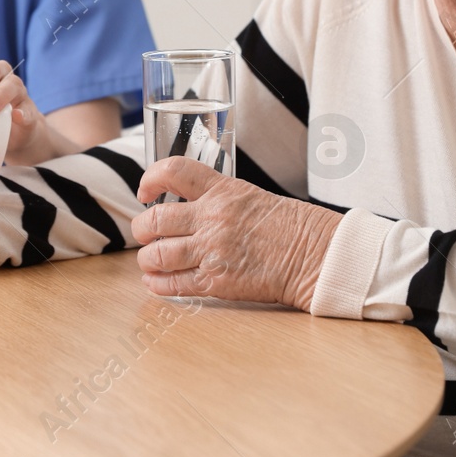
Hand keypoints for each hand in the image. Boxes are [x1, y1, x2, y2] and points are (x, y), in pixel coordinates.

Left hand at [131, 157, 342, 309]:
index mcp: (222, 190)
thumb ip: (214, 198)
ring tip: (149, 261)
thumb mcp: (248, 196)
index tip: (145, 191)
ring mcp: (212, 251)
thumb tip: (182, 206)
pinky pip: (173, 284)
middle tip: (145, 233)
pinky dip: (157, 285)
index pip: (173, 171)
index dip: (150, 178)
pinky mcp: (217, 282)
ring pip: (157, 255)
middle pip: (154, 220)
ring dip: (146, 259)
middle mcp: (212, 218)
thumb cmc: (286, 226)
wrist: (314, 255)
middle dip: (141, 228)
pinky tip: (156, 282)